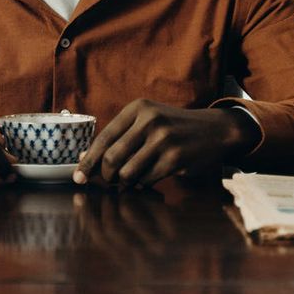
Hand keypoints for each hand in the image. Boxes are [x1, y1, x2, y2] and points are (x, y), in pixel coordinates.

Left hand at [73, 99, 260, 187]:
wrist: (215, 129)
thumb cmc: (173, 127)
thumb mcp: (147, 121)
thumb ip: (119, 137)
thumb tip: (83, 158)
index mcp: (138, 108)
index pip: (103, 138)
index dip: (88, 161)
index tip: (78, 177)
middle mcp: (150, 119)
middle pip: (112, 159)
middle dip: (106, 176)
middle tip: (110, 181)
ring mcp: (164, 138)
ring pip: (128, 173)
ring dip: (126, 183)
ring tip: (131, 180)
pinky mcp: (176, 157)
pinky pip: (147, 180)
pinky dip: (143, 185)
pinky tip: (148, 179)